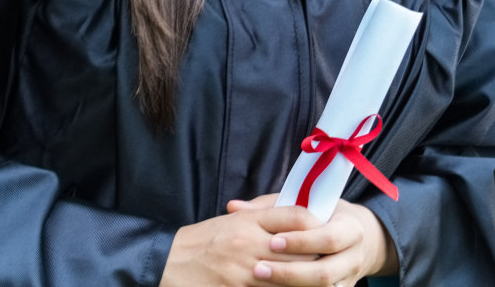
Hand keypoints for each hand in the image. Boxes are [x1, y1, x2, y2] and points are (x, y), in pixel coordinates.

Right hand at [160, 196, 313, 286]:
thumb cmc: (203, 240)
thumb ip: (262, 216)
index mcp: (248, 221)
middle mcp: (248, 245)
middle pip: (298, 250)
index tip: (323, 231)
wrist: (166, 261)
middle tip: (328, 259)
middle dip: (315, 256)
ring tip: (317, 279)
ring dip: (303, 279)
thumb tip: (297, 214)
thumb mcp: (232, 220)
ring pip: (287, 277)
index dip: (315, 224)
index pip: (295, 217)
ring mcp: (241, 272)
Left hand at [225, 198, 398, 286]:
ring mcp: (348, 279)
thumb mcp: (310, 204)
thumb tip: (234, 206)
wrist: (359, 240)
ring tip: (261, 281)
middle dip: (291, 272)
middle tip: (259, 269)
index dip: (302, 241)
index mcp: (351, 229)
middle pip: (324, 272)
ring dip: (292, 286)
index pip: (329, 238)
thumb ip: (274, 205)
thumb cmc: (326, 216)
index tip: (273, 241)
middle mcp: (353, 257)